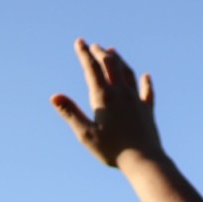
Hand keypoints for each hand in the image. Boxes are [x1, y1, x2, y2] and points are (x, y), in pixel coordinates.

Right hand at [51, 39, 162, 167]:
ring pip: (128, 73)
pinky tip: (146, 76)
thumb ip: (70, 113)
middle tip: (93, 46)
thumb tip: (54, 97)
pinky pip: (147, 92)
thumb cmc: (112, 149)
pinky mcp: (147, 110)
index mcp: (104, 97)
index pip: (92, 69)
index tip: (79, 41)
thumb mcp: (85, 133)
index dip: (84, 54)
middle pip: (111, 65)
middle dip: (101, 53)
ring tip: (113, 52)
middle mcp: (121, 93)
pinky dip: (145, 82)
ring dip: (119, 61)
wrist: (143, 160)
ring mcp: (136, 100)